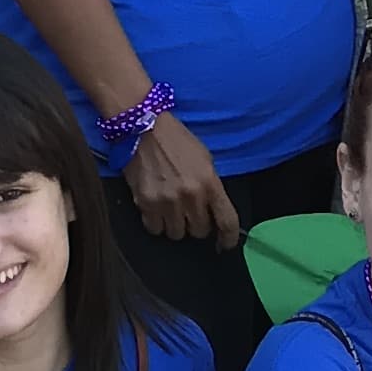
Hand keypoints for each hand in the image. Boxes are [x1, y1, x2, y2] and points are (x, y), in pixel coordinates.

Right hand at [125, 113, 241, 247]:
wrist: (143, 127)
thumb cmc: (176, 140)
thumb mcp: (204, 159)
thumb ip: (211, 186)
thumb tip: (214, 210)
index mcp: (209, 182)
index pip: (226, 220)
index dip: (228, 238)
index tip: (225, 243)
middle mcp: (190, 195)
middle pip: (200, 231)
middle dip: (197, 224)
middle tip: (190, 211)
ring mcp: (166, 201)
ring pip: (177, 233)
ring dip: (176, 224)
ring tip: (171, 208)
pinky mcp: (145, 203)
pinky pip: (155, 228)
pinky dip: (157, 222)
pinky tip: (156, 208)